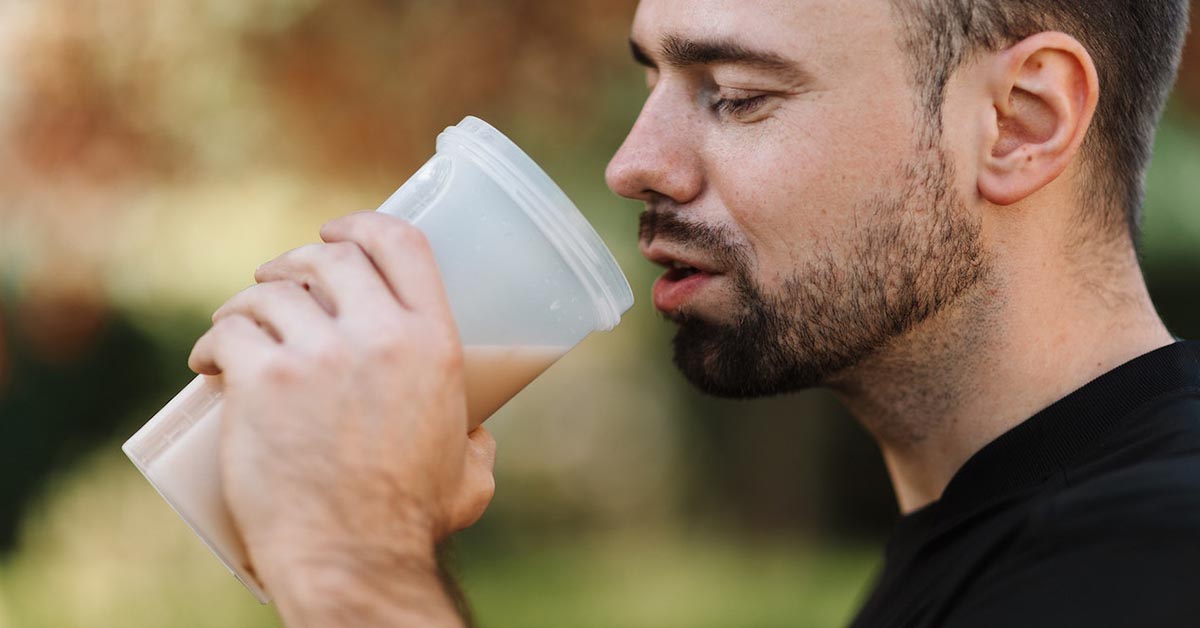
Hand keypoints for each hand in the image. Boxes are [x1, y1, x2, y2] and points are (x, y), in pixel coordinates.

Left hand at [188, 212, 494, 622]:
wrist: (353, 558)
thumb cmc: (411, 523)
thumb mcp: (471, 473)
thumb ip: (479, 444)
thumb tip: (476, 434)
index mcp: (434, 343)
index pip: (402, 243)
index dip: (364, 224)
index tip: (337, 230)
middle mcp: (380, 336)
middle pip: (330, 257)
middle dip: (298, 261)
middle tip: (279, 284)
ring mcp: (317, 355)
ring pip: (271, 292)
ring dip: (249, 301)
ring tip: (238, 325)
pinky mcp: (263, 381)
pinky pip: (229, 332)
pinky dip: (214, 342)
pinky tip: (208, 361)